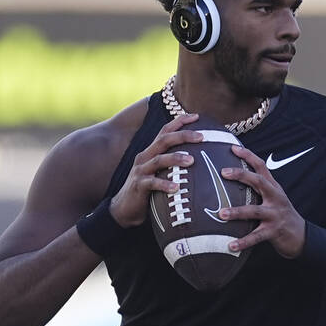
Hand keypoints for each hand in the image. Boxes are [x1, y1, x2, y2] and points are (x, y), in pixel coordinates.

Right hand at [108, 113, 201, 227]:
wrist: (124, 209)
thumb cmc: (148, 191)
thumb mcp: (160, 174)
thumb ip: (173, 166)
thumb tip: (199, 161)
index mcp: (151, 152)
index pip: (165, 131)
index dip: (180, 121)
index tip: (197, 116)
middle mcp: (145, 157)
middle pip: (163, 140)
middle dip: (182, 135)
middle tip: (201, 136)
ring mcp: (141, 171)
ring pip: (158, 160)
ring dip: (175, 158)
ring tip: (191, 160)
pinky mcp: (138, 186)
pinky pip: (152, 183)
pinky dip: (164, 184)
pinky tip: (176, 187)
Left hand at [218, 145, 305, 257]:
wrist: (301, 236)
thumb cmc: (281, 215)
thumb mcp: (273, 198)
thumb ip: (258, 189)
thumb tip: (233, 181)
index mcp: (273, 188)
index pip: (261, 166)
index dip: (248, 155)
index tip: (232, 148)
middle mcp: (275, 198)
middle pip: (259, 181)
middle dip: (241, 175)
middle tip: (223, 172)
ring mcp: (274, 214)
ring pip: (254, 210)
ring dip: (237, 212)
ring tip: (221, 213)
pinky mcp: (273, 232)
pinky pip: (256, 237)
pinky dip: (243, 241)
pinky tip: (231, 245)